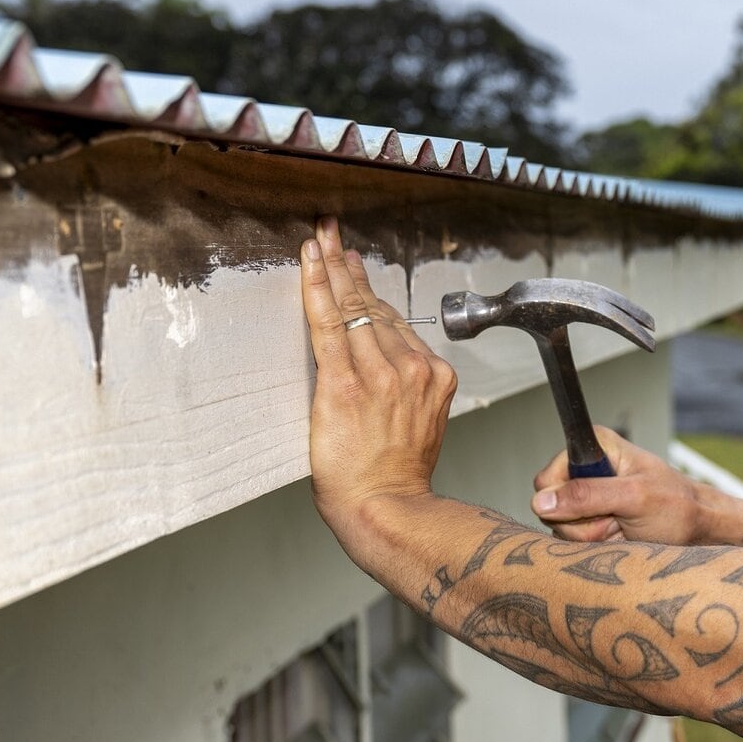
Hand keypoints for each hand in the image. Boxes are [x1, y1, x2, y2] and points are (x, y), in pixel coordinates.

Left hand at [299, 216, 457, 543]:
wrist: (387, 508)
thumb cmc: (396, 479)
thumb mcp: (417, 427)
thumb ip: (406, 393)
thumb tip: (378, 372)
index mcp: (433, 378)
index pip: (395, 323)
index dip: (371, 291)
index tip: (356, 266)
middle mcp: (412, 368)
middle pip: (374, 307)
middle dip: (350, 267)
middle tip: (332, 233)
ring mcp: (380, 372)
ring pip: (352, 308)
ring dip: (332, 268)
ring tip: (318, 240)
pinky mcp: (346, 381)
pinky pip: (329, 324)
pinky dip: (318, 288)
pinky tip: (310, 262)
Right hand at [531, 428, 718, 544]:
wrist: (697, 530)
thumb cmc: (677, 506)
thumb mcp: (635, 498)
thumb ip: (588, 495)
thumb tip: (542, 500)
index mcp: (595, 447)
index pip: (547, 477)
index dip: (564, 497)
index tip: (595, 505)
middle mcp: (586, 469)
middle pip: (551, 507)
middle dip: (583, 522)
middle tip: (617, 519)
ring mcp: (587, 497)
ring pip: (561, 527)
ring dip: (592, 535)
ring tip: (622, 526)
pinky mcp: (590, 521)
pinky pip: (573, 541)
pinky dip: (597, 544)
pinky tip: (620, 535)